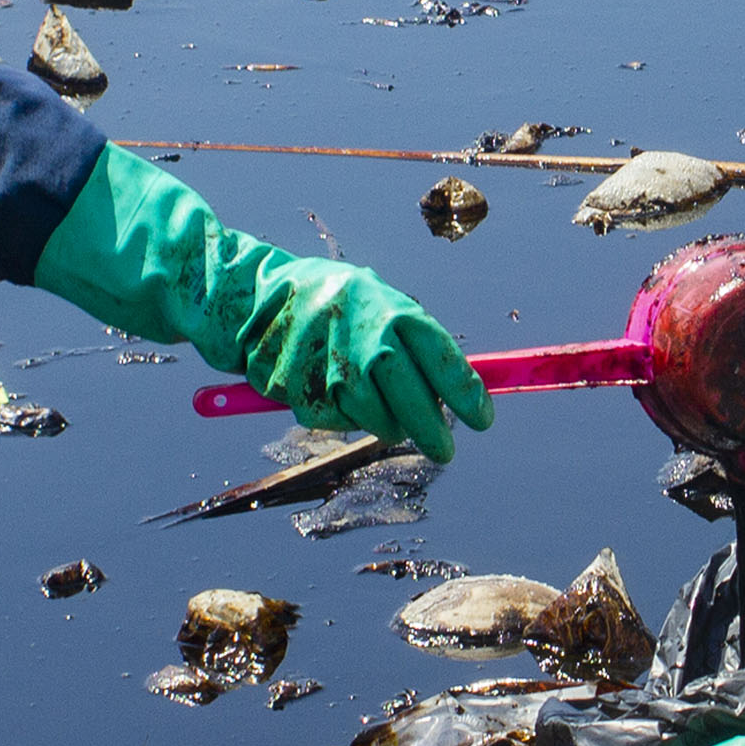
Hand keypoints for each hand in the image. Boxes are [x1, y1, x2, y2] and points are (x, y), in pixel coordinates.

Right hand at [233, 258, 494, 461]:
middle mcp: (360, 331)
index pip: (441, 359)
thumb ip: (422, 348)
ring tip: (382, 412)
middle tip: (444, 451)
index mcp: (391, 309)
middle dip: (431, 431)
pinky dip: (340, 416)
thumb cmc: (344, 306)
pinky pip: (331, 419)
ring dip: (384, 424)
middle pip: (408, 397)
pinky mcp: (292, 383)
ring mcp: (324, 358)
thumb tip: (468, 396)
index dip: (466, 396)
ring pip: (370, 416)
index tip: (482, 421)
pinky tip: (333, 390)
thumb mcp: (385, 308)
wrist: (262, 293)